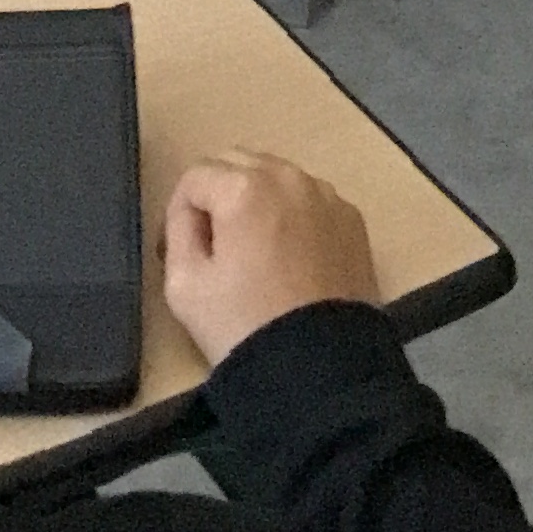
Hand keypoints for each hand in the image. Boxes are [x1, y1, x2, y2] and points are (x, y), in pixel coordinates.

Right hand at [160, 151, 376, 369]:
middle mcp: (290, 178)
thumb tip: (192, 212)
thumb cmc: (243, 326)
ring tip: (255, 251)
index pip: (195, 177)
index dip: (179, 212)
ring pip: (278, 177)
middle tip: (216, 244)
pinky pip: (312, 201)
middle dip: (219, 194)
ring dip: (258, 199)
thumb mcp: (183, 284)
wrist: (318, 368)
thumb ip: (178, 231)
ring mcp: (328, 197)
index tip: (181, 250)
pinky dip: (295, 216)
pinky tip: (292, 258)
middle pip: (238, 163)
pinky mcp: (353, 221)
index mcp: (244, 188)